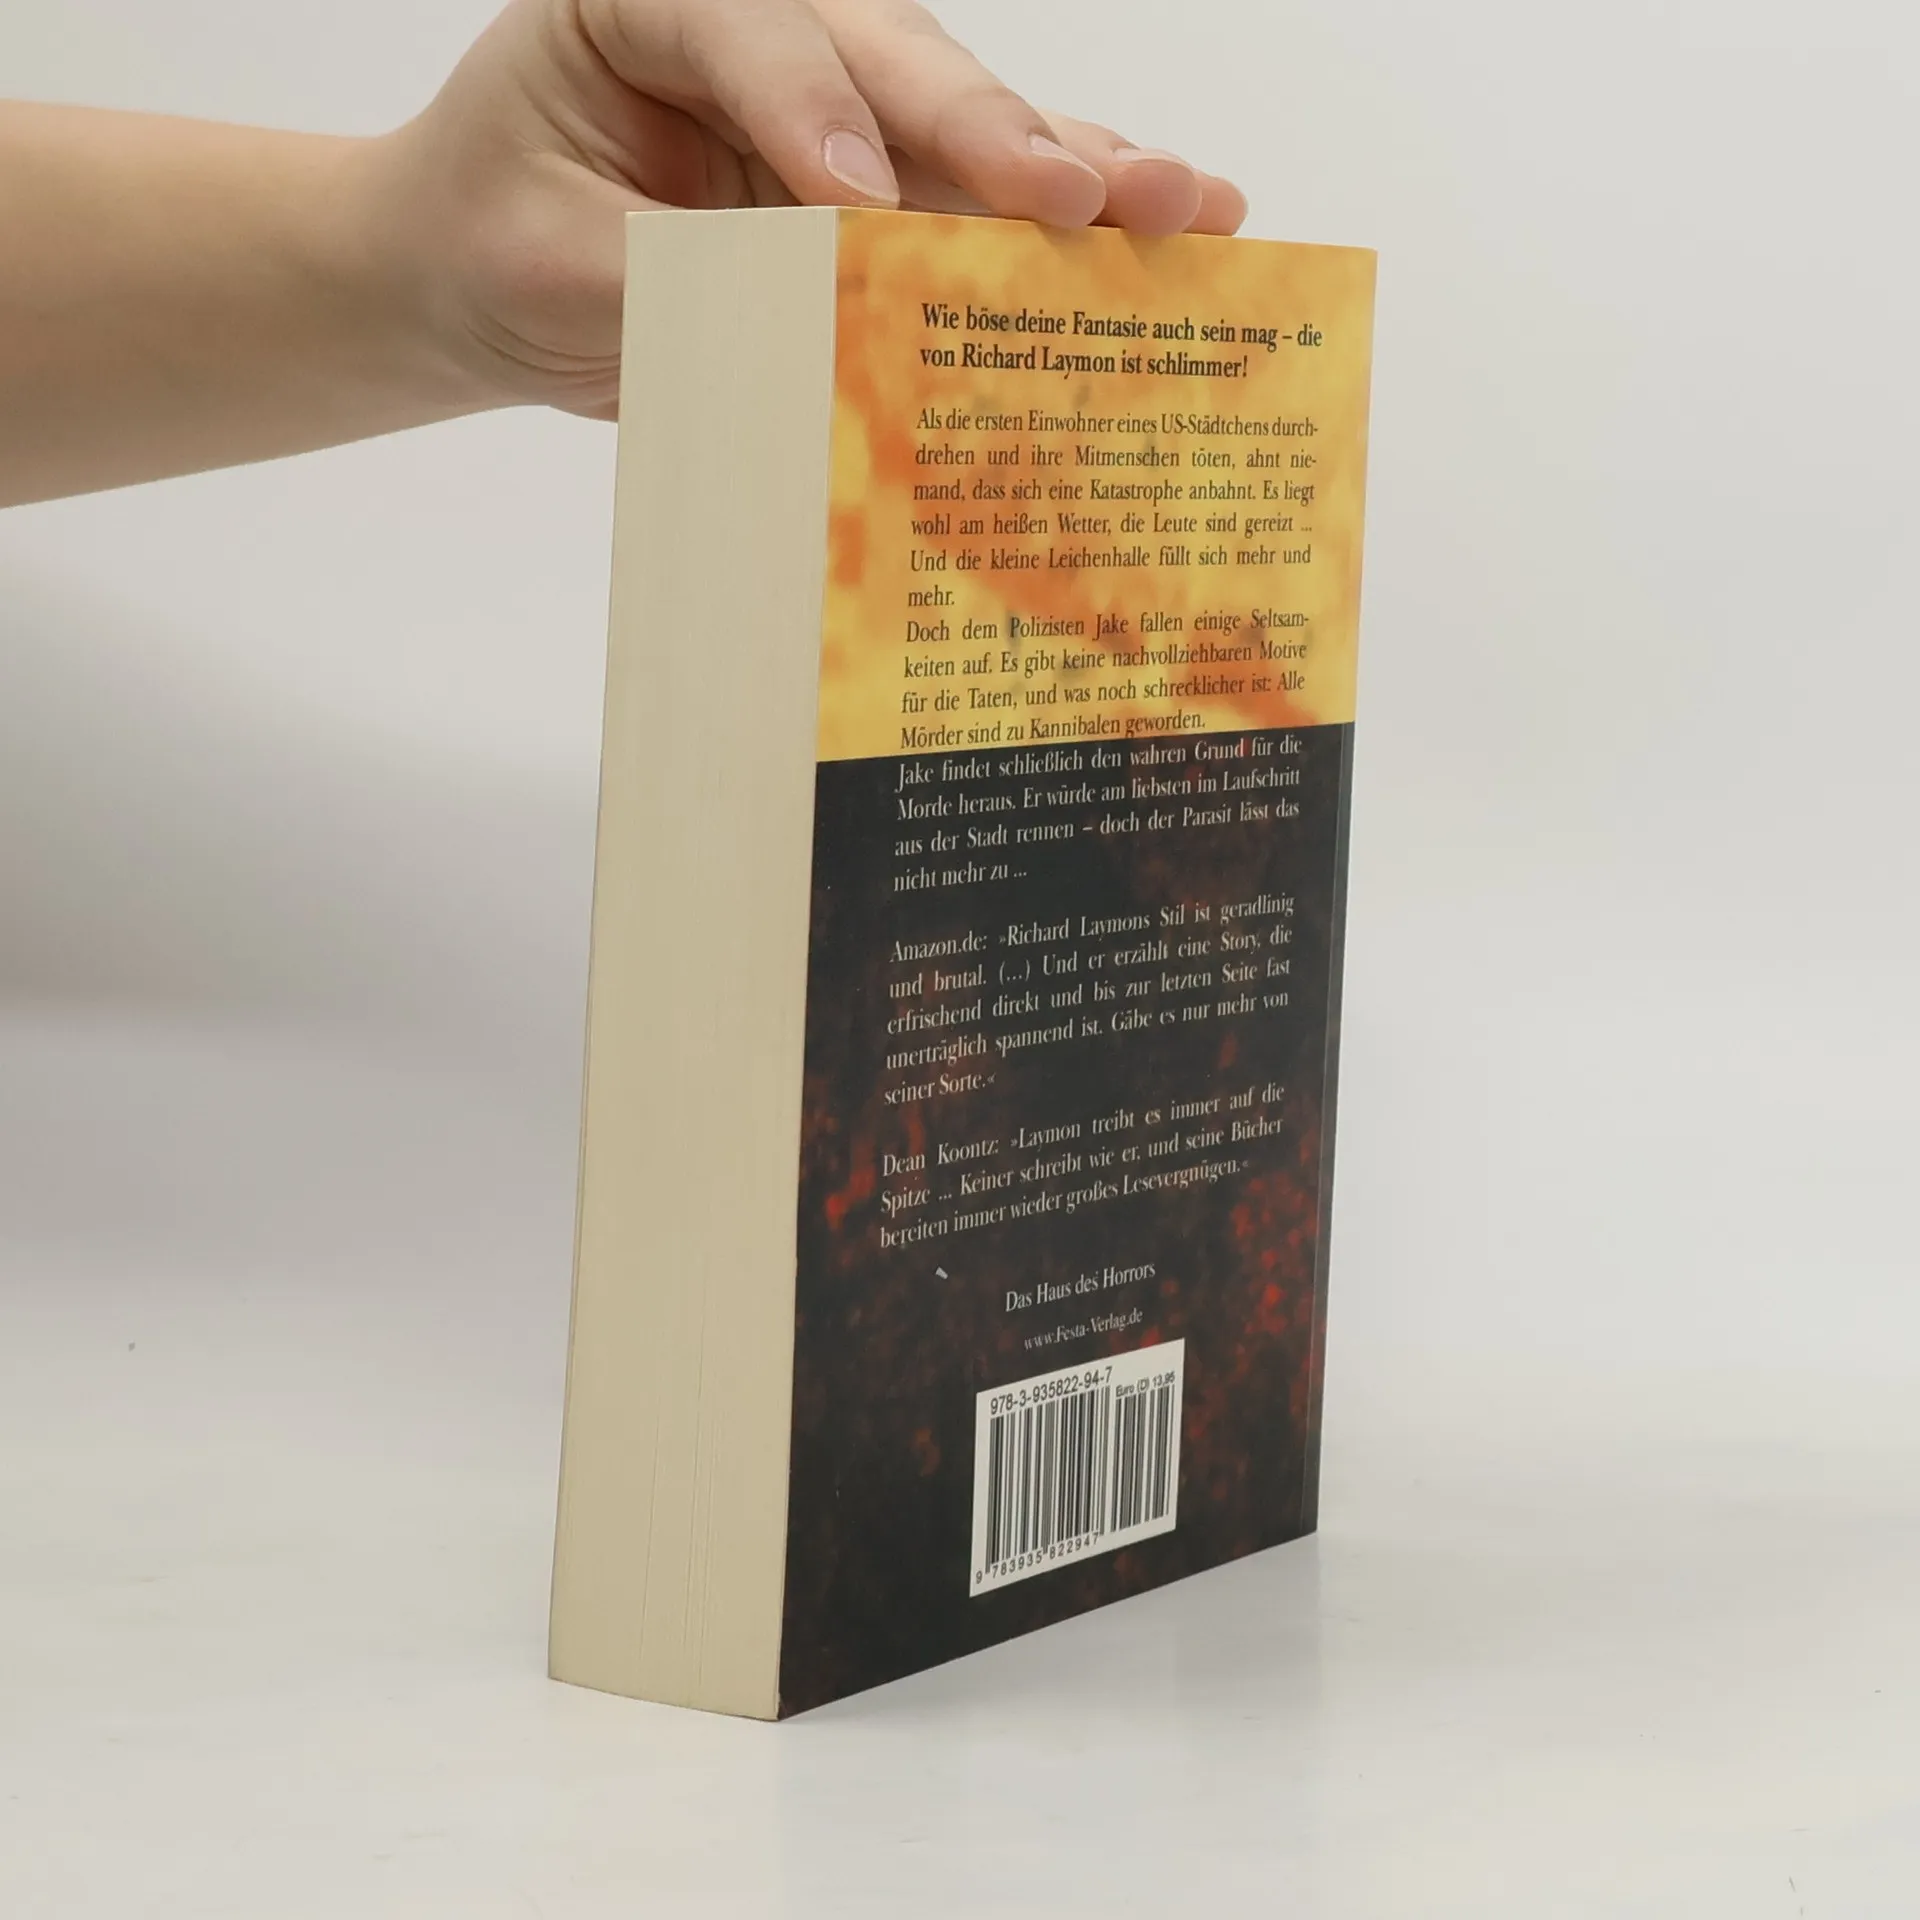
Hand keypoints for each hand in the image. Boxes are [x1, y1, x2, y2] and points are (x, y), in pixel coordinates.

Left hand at [366, 0, 1248, 418]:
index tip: (853, 206)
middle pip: (889, 59)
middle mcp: (765, 33)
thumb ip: (670, 275)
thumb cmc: (495, 239)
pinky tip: (1165, 222)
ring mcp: (834, 102)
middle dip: (988, 133)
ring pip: (960, 121)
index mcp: (649, 4)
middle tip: (1074, 197)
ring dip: (1071, 169)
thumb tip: (811, 321)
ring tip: (1178, 202)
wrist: (484, 272)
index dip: (809, 114)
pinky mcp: (878, 180)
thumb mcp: (545, 262)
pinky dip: (1061, 220)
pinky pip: (975, 196)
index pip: (744, 32)